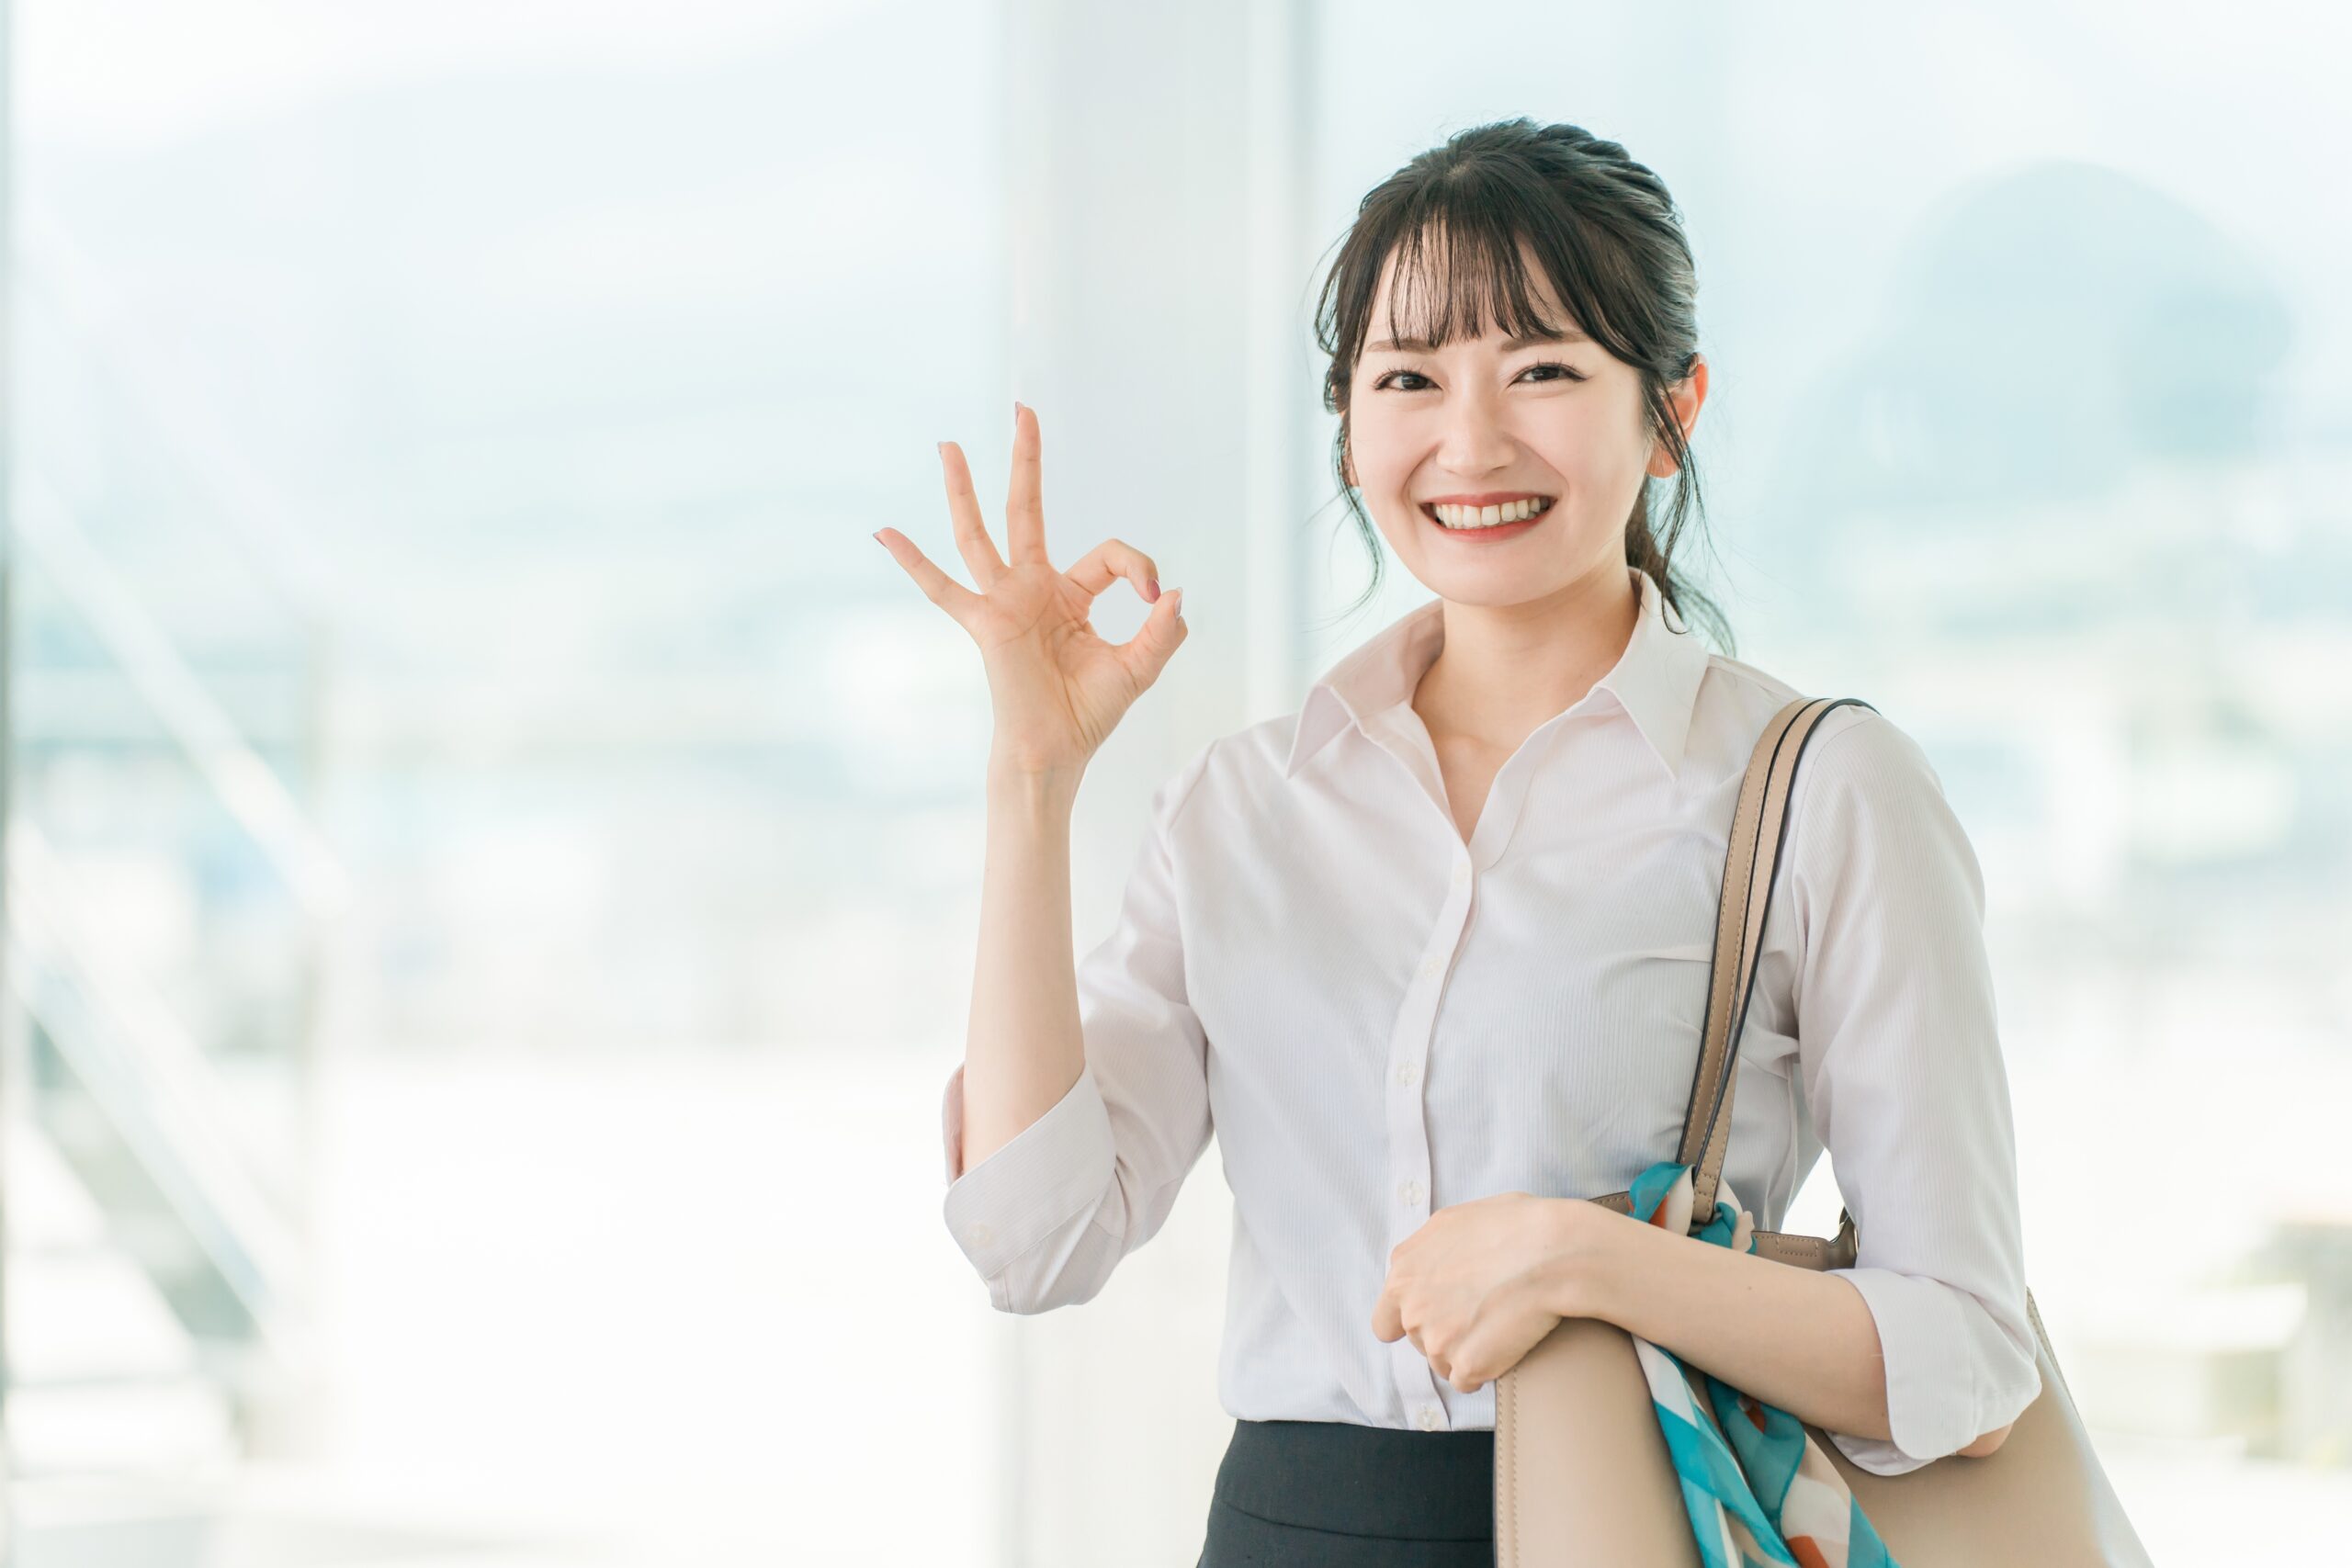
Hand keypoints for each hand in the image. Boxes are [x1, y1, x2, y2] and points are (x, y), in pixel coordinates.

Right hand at [876, 403, 1188, 776]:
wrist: (1056, 752)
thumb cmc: (1088, 713)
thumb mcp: (1138, 667)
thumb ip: (1162, 631)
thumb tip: (1173, 592)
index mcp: (1070, 595)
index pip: (1109, 555)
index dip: (1138, 567)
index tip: (1155, 599)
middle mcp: (1033, 589)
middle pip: (1028, 510)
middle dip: (1026, 461)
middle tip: (1025, 410)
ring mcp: (1004, 602)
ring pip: (979, 533)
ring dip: (964, 489)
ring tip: (948, 445)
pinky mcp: (985, 624)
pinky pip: (942, 589)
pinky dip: (913, 561)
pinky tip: (884, 533)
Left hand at [1371, 1192, 1585, 1393]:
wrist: (1552, 1253)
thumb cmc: (1515, 1227)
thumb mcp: (1454, 1221)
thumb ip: (1427, 1249)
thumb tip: (1429, 1264)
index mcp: (1403, 1272)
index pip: (1385, 1321)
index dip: (1407, 1323)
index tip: (1430, 1322)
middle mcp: (1412, 1308)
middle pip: (1418, 1342)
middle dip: (1443, 1334)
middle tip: (1479, 1316)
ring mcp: (1437, 1340)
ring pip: (1443, 1364)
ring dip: (1464, 1354)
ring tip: (1497, 1327)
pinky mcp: (1466, 1365)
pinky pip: (1467, 1381)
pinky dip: (1484, 1371)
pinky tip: (1504, 1348)